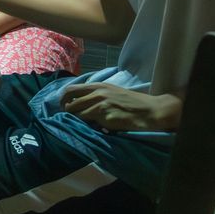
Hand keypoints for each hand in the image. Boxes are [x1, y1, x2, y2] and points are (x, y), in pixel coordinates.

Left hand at [61, 84, 181, 131]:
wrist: (150, 110)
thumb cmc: (131, 101)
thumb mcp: (111, 91)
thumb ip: (95, 93)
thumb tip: (77, 101)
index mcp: (97, 86)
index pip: (70, 90)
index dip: (63, 100)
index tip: (64, 107)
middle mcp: (97, 94)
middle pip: (70, 105)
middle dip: (68, 113)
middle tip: (72, 119)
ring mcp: (101, 105)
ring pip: (78, 115)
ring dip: (80, 121)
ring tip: (88, 124)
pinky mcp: (106, 117)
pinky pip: (91, 124)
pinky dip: (92, 127)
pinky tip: (100, 127)